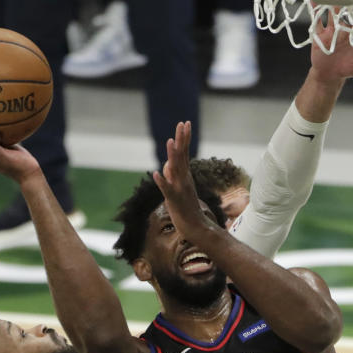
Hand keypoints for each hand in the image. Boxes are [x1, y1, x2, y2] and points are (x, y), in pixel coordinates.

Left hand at [152, 121, 219, 242]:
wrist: (196, 228)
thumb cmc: (186, 209)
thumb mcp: (177, 189)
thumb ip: (172, 177)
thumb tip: (165, 166)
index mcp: (185, 176)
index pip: (184, 153)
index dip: (184, 138)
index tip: (185, 123)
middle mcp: (184, 179)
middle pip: (182, 156)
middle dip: (182, 139)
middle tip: (183, 123)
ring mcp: (180, 189)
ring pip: (175, 169)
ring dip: (173, 156)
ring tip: (170, 141)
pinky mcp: (174, 200)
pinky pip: (167, 189)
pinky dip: (162, 181)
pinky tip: (156, 173)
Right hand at [310, 0, 352, 81]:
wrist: (330, 76)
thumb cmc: (351, 67)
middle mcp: (347, 27)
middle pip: (350, 9)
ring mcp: (333, 29)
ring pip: (333, 11)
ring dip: (333, 1)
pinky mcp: (320, 34)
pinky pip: (317, 20)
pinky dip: (314, 9)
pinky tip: (312, 0)